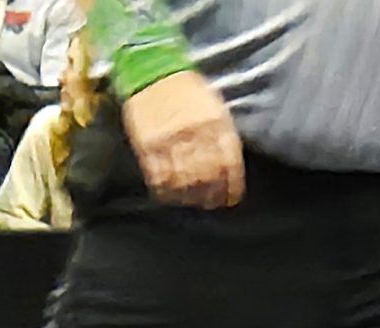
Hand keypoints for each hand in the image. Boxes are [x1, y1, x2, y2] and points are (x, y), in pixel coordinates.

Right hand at [120, 70, 243, 208]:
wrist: (153, 71)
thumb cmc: (186, 88)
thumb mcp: (212, 105)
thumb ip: (220, 133)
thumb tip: (226, 165)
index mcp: (214, 123)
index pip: (228, 164)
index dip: (231, 186)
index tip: (231, 198)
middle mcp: (194, 135)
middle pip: (207, 177)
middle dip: (211, 195)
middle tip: (210, 203)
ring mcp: (170, 142)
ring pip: (184, 181)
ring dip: (190, 197)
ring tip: (191, 201)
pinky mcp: (148, 146)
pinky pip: (159, 177)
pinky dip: (166, 191)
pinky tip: (170, 195)